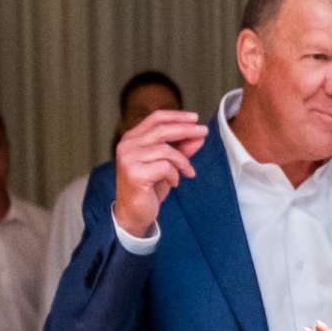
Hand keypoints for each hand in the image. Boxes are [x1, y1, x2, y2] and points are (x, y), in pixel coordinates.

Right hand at [113, 110, 207, 237]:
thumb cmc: (150, 188)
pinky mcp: (134, 173)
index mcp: (132, 139)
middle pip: (162, 130)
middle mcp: (127, 145)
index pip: (155, 118)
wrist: (134, 213)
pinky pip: (165, 167)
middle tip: (204, 132)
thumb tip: (199, 136)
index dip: (176, 116)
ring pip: (166, 150)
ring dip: (182, 162)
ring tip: (187, 173)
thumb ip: (182, 149)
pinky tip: (174, 183)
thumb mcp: (169, 165)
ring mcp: (128, 158)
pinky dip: (175, 175)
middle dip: (186, 130)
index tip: (195, 118)